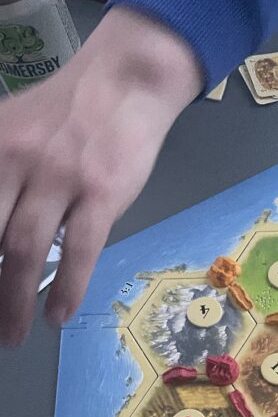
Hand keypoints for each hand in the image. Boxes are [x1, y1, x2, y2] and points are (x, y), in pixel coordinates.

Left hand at [0, 7, 202, 345]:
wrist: (125, 82)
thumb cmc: (71, 112)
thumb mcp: (15, 131)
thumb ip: (2, 176)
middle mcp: (17, 160)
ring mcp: (60, 178)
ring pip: (24, 249)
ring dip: (15, 300)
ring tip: (13, 334)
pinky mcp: (101, 194)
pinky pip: (79, 251)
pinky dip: (66, 288)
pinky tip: (58, 315)